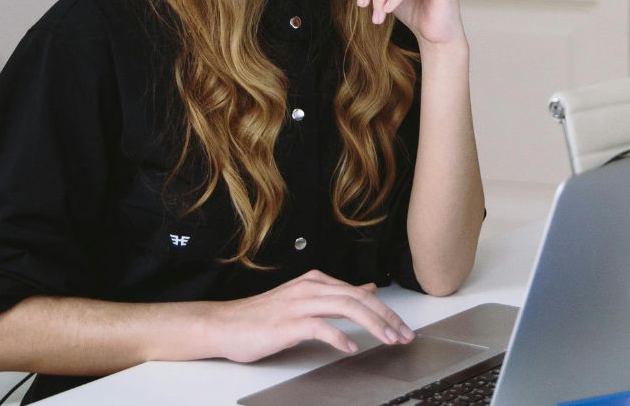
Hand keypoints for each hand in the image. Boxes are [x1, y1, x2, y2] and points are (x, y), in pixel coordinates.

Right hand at [206, 270, 414, 361]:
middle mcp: (310, 288)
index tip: (402, 328)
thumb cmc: (262, 317)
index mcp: (316, 282)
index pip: (360, 293)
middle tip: (404, 335)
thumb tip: (367, 290)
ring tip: (388, 340)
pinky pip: (320, 327)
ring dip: (373, 325)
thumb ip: (336, 296)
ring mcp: (299, 304)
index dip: (386, 311)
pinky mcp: (288, 323)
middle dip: (387, 318)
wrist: (224, 325)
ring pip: (346, 308)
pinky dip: (340, 337)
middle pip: (359, 299)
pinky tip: (351, 348)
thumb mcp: (305, 301)